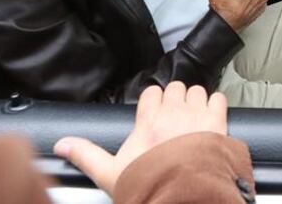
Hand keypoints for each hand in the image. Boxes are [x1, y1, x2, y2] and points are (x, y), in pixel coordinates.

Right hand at [54, 82, 227, 195]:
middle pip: (175, 88)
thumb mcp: (110, 174)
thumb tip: (62, 145)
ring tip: (192, 117)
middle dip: (174, 99)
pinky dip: (216, 105)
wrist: (182, 198)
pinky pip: (219, 99)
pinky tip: (211, 117)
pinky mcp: (218, 124)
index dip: (153, 100)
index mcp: (148, 122)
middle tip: (173, 117)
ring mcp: (196, 117)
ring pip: (196, 91)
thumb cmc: (149, 186)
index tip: (153, 112)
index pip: (151, 92)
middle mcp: (172, 113)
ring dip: (195, 101)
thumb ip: (86, 155)